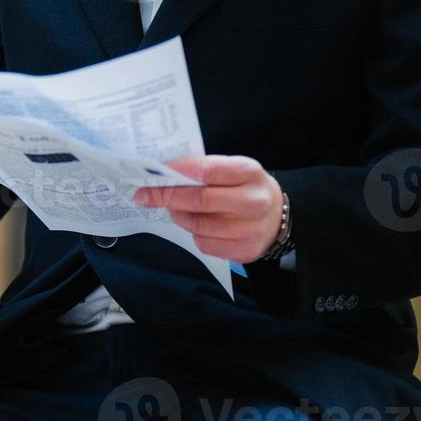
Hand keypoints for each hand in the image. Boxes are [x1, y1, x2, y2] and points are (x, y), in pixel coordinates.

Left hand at [133, 156, 282, 262]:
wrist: (277, 218)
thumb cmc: (246, 188)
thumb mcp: (234, 168)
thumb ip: (205, 169)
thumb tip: (163, 173)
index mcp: (249, 172)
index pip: (207, 170)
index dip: (176, 171)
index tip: (153, 172)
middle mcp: (254, 201)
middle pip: (199, 200)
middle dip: (165, 196)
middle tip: (144, 194)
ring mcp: (251, 229)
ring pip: (198, 225)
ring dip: (178, 216)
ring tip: (174, 208)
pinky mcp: (245, 251)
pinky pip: (205, 244)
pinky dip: (194, 233)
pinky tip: (197, 224)